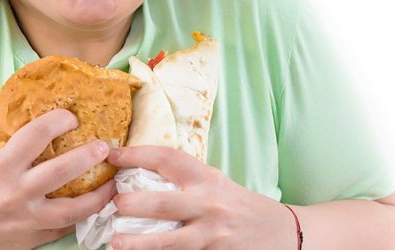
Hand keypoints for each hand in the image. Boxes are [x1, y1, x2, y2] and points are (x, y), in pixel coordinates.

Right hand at [0, 109, 116, 249]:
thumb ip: (5, 149)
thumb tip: (32, 137)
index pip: (37, 134)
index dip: (59, 120)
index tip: (71, 117)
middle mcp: (14, 193)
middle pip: (64, 170)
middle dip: (90, 156)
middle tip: (104, 147)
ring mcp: (23, 221)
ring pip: (73, 209)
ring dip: (97, 196)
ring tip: (111, 185)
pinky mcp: (26, 242)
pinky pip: (60, 231)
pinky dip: (76, 219)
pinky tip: (88, 209)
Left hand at [106, 146, 296, 249]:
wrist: (282, 233)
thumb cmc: (238, 205)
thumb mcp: (215, 184)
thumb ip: (184, 180)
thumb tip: (137, 175)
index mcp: (206, 179)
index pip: (167, 159)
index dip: (137, 154)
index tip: (113, 154)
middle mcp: (209, 204)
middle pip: (164, 202)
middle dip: (134, 203)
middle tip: (113, 204)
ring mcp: (213, 235)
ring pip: (170, 241)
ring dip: (139, 243)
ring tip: (115, 243)